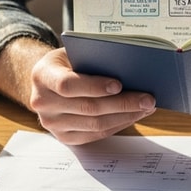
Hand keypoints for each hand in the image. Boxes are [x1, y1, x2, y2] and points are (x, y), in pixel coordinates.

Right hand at [27, 48, 156, 144]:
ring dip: (125, 116)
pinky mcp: (64, 137)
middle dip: (122, 103)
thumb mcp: (73, 53)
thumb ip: (93, 59)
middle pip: (87, 107)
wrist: (47, 82)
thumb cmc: (67, 63)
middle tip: (147, 98)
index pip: (67, 84)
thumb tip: (130, 70)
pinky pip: (96, 134)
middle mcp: (43, 102)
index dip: (94, 86)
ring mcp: (52, 123)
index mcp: (42, 76)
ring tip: (146, 107)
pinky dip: (119, 125)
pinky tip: (134, 115)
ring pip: (95, 124)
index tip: (119, 84)